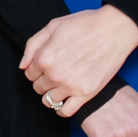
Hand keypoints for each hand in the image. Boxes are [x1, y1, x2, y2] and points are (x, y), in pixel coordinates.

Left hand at [21, 5, 137, 116]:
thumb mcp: (53, 26)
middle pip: (38, 88)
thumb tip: (23, 66)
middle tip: (56, 73)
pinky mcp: (86, 94)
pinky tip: (65, 100)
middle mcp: (55, 74)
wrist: (114, 30)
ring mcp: (70, 86)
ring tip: (61, 86)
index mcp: (44, 57)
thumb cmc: (85, 24)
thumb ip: (33, 45)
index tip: (46, 65)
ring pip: (49, 101)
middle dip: (43, 81)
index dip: (36, 69)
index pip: (29, 73)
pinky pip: (65, 111)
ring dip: (51, 95)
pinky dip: (62, 109)